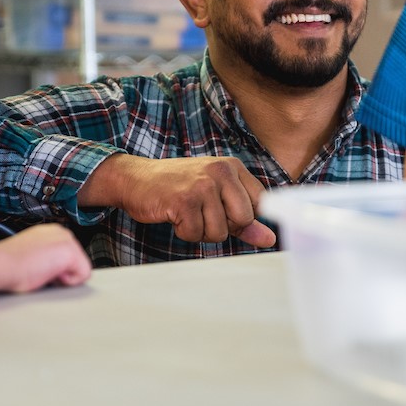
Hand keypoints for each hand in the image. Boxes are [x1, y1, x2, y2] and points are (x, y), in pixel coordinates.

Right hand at [0, 224, 91, 293]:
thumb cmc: (10, 264)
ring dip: (64, 277)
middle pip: (79, 262)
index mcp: (52, 232)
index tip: (39, 268)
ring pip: (81, 269)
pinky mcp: (70, 252)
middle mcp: (62, 232)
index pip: (70, 257)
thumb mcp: (33, 255)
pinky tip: (48, 275)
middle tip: (40, 271)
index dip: (57, 270)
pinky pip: (82, 276)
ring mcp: (67, 241)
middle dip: (63, 273)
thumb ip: (48, 257)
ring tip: (42, 272)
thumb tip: (57, 269)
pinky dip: (67, 282)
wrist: (1, 264)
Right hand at [81, 154, 277, 247]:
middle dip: (223, 227)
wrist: (135, 179)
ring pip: (219, 232)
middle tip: (201, 213)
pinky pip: (196, 234)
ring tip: (187, 213)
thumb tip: (271, 238)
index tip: (224, 213)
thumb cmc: (177, 188)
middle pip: (243, 220)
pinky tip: (174, 215)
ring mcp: (202, 185)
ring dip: (201, 231)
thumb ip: (244, 219)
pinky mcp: (184, 201)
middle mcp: (220, 171)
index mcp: (232, 167)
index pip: (260, 203)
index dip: (243, 217)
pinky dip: (184, 232)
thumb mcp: (214, 197)